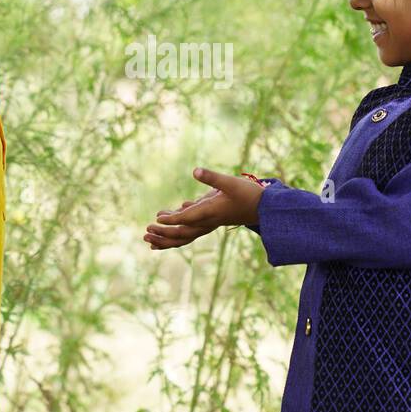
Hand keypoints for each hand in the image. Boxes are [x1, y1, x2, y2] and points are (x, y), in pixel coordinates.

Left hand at [146, 168, 265, 250]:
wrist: (265, 208)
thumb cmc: (248, 194)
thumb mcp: (230, 182)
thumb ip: (212, 177)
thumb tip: (195, 170)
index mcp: (210, 212)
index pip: (186, 218)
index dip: (171, 219)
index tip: (156, 219)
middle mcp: (207, 221)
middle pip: (182, 234)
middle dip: (163, 234)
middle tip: (146, 232)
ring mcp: (209, 224)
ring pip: (185, 236)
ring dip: (167, 239)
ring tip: (150, 240)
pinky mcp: (211, 221)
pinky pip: (190, 231)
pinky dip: (177, 230)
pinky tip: (169, 218)